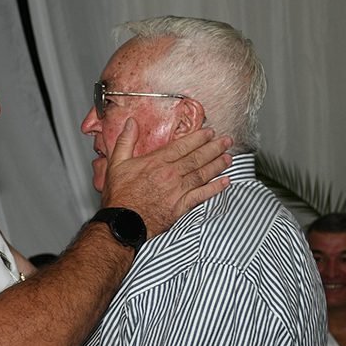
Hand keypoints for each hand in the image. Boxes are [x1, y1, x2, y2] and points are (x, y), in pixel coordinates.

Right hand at [100, 118, 231, 236]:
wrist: (122, 222)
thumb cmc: (120, 195)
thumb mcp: (116, 164)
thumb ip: (125, 141)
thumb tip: (130, 123)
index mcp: (156, 162)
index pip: (183, 146)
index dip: (199, 138)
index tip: (209, 133)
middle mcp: (170, 175)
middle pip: (197, 158)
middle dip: (214, 148)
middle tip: (226, 141)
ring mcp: (177, 191)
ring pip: (202, 174)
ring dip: (217, 165)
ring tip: (229, 157)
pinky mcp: (180, 207)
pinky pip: (202, 195)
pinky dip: (215, 188)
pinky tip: (225, 182)